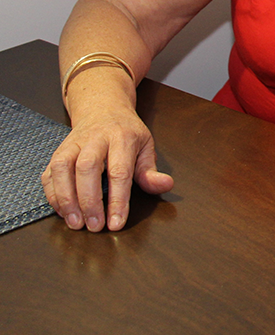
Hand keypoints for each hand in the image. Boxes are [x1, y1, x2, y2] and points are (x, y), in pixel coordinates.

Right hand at [41, 99, 172, 231]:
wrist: (103, 108)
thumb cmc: (127, 133)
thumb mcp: (146, 147)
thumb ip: (151, 171)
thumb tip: (166, 185)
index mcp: (122, 137)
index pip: (120, 171)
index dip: (117, 200)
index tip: (116, 223)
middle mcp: (95, 139)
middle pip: (87, 168)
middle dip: (89, 200)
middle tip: (94, 226)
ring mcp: (73, 144)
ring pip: (63, 168)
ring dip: (67, 199)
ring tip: (76, 223)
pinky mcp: (58, 151)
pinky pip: (50, 173)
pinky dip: (53, 194)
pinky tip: (63, 211)